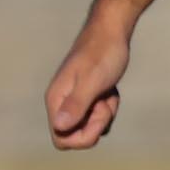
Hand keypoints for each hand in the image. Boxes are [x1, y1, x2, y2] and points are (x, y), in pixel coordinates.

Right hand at [44, 12, 132, 151]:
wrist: (112, 30)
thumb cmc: (103, 53)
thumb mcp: (93, 80)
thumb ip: (76, 104)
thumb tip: (60, 126)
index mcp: (56, 100)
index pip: (61, 139)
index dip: (83, 136)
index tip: (98, 113)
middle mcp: (61, 103)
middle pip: (76, 136)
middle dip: (97, 124)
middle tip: (104, 100)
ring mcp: (74, 100)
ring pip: (90, 127)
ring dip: (105, 114)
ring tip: (107, 91)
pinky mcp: (87, 98)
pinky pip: (98, 117)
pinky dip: (108, 106)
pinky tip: (110, 90)